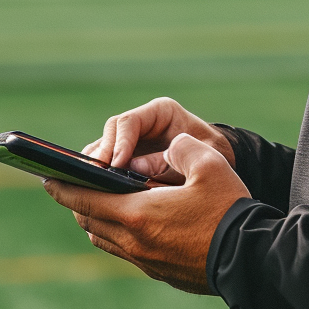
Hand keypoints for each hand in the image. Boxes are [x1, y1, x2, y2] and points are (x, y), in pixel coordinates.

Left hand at [44, 133, 249, 293]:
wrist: (253, 261)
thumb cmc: (230, 211)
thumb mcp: (210, 165)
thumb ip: (182, 148)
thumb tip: (171, 147)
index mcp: (138, 213)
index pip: (84, 199)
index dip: (63, 187)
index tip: (47, 178)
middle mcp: (135, 242)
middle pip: (90, 221)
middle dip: (78, 202)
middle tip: (74, 186)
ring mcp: (147, 262)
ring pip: (106, 240)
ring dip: (98, 219)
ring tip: (102, 202)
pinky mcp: (162, 273)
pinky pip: (127, 252)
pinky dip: (120, 235)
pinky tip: (136, 223)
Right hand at [83, 97, 234, 179]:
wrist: (221, 161)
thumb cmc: (211, 157)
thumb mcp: (197, 157)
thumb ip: (168, 161)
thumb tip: (131, 169)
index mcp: (160, 112)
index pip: (128, 122)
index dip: (119, 143)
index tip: (115, 165)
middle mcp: (142, 122)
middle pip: (110, 134)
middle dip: (100, 156)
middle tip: (94, 178)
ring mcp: (132, 139)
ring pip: (102, 148)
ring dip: (94, 167)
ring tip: (87, 187)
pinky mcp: (126, 158)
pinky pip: (105, 165)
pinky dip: (98, 177)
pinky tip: (93, 195)